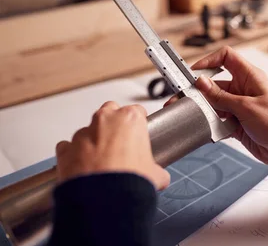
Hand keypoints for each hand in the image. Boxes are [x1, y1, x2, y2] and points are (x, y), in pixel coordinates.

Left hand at [55, 102, 169, 189]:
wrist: (104, 200)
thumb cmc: (130, 180)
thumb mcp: (155, 174)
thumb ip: (157, 169)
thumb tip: (159, 177)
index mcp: (130, 119)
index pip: (137, 111)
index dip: (139, 124)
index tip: (138, 135)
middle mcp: (105, 120)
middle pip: (110, 111)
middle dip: (113, 124)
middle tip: (120, 144)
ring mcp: (83, 133)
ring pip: (88, 130)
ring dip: (94, 141)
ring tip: (101, 162)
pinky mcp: (65, 149)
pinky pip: (68, 146)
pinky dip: (73, 154)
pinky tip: (82, 168)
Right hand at [167, 47, 267, 180]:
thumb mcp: (246, 107)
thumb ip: (221, 96)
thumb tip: (202, 83)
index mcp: (250, 77)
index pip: (226, 58)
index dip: (209, 61)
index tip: (194, 73)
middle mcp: (244, 89)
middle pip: (215, 84)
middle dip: (199, 92)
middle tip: (183, 99)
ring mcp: (241, 107)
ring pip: (214, 104)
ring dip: (204, 111)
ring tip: (193, 117)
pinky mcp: (238, 124)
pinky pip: (219, 120)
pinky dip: (212, 125)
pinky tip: (208, 130)